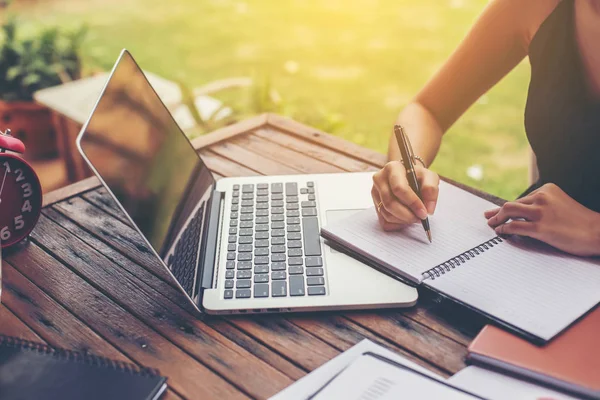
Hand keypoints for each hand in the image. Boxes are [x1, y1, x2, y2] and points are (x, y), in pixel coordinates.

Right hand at [371, 161, 439, 230]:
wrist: (407, 178)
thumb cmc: (417, 177)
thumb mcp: (429, 177)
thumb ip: (431, 190)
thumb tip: (428, 209)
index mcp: (392, 168)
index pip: (399, 188)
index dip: (412, 203)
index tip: (424, 213)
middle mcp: (379, 179)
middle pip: (390, 203)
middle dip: (407, 215)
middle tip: (420, 218)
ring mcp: (375, 193)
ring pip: (386, 214)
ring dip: (403, 220)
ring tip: (414, 217)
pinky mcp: (375, 205)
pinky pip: (384, 221)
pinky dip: (397, 224)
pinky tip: (406, 218)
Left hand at [485, 183, 599, 256]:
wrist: (598, 232)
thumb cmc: (580, 222)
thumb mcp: (560, 205)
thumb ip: (541, 206)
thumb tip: (517, 212)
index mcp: (547, 190)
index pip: (521, 199)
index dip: (506, 207)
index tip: (496, 212)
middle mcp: (542, 197)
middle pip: (512, 204)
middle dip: (497, 212)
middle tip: (489, 218)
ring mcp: (541, 212)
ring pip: (509, 211)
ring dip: (497, 219)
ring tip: (492, 225)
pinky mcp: (541, 227)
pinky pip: (514, 226)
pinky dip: (504, 229)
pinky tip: (501, 232)